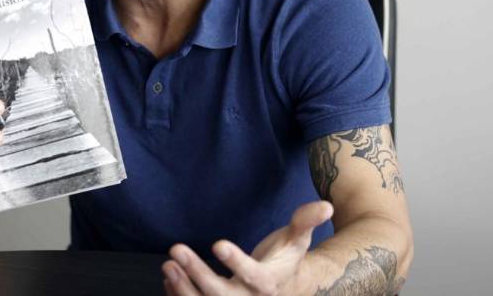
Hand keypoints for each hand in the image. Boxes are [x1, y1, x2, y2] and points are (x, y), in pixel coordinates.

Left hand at [162, 201, 333, 295]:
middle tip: (175, 250)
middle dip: (197, 273)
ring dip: (183, 287)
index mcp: (270, 283)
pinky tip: (169, 279)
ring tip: (168, 265)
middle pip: (222, 294)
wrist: (286, 288)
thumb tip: (325, 205)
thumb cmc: (287, 259)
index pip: (253, 276)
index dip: (236, 262)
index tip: (217, 243)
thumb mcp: (298, 239)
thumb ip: (306, 221)